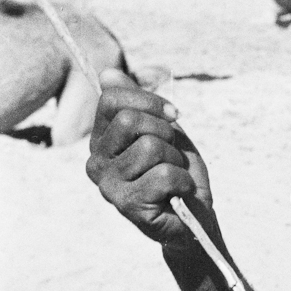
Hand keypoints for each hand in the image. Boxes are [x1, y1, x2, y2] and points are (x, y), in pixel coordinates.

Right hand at [86, 68, 212, 246]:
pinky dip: (183, 182)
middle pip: (130, 121)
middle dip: (166, 133)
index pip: (112, 99)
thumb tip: (108, 73)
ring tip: (175, 178)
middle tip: (173, 156)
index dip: (150, 101)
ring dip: (176, 161)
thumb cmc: (178, 171)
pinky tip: (178, 195)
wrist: (194, 216)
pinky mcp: (127, 205)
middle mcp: (96, 162)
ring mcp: (107, 185)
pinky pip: (164, 175)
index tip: (174, 116)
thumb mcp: (162, 130)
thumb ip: (137, 103)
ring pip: (150, 147)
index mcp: (101, 139)